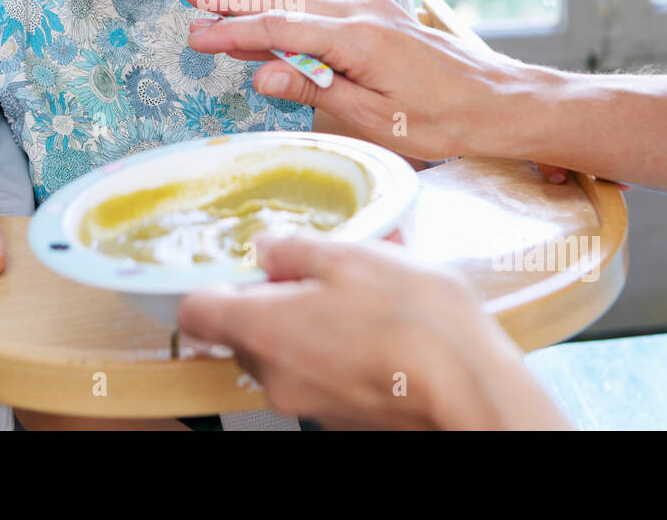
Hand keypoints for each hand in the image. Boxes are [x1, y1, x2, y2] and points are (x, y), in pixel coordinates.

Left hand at [177, 231, 570, 428]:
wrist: (470, 391)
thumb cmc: (411, 318)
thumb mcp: (350, 256)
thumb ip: (293, 249)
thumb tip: (266, 249)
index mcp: (262, 330)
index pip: (196, 313)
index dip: (214, 285)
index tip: (246, 267)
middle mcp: (272, 377)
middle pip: (246, 333)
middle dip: (276, 299)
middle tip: (326, 269)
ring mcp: (306, 404)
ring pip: (288, 352)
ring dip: (315, 322)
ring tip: (366, 292)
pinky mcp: (341, 417)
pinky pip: (323, 373)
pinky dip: (340, 349)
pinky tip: (383, 326)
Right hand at [182, 0, 558, 162]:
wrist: (503, 103)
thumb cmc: (445, 120)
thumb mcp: (375, 118)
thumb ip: (316, 90)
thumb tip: (263, 72)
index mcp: (358, 37)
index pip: (279, 29)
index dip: (233, 32)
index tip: (195, 33)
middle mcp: (363, 13)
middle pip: (286, 4)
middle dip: (235, 3)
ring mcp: (375, 12)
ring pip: (304, 5)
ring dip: (260, 6)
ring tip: (217, 6)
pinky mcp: (383, 21)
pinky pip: (325, 13)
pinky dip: (291, 16)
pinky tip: (273, 25)